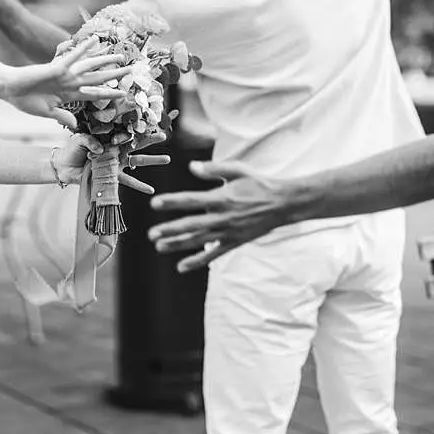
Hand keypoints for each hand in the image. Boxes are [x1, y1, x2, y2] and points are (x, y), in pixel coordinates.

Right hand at [2, 37, 129, 124]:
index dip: (110, 94)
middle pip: (98, 78)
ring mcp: (64, 74)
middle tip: (132, 70)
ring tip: (121, 56)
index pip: (94, 94)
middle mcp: (70, 82)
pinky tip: (94, 41)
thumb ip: (61, 116)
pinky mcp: (55, 68)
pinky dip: (83, 49)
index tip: (125, 94)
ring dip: (105, 60)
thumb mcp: (46, 112)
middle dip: (115, 75)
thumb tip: (75, 125)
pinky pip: (72, 57)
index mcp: (68, 95)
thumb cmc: (24, 100)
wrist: (9, 89)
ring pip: (90, 67)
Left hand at [51, 133, 170, 190]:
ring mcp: (116, 163)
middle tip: (165, 136)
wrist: (64, 167)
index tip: (151, 119)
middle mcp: (115, 149)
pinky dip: (139, 185)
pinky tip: (151, 190)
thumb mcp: (79, 139)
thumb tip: (100, 149)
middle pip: (137, 143)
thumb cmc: (72, 150)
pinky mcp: (112, 176)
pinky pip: (128, 181)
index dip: (139, 124)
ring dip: (152, 161)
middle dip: (151, 140)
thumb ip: (90, 140)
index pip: (126, 128)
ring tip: (167, 159)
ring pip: (137, 161)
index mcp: (108, 137)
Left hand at [150, 161, 304, 271]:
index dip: (172, 202)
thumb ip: (213, 169)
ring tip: (159, 247)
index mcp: (221, 198)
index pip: (191, 201)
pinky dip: (197, 261)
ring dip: (178, 245)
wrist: (282, 204)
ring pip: (198, 241)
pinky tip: (182, 266)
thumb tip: (191, 166)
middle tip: (151, 234)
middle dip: (170, 230)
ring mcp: (228, 232)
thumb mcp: (237, 170)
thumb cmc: (258, 183)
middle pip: (191, 225)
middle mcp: (222, 217)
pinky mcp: (234, 242)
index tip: (155, 204)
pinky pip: (213, 254)